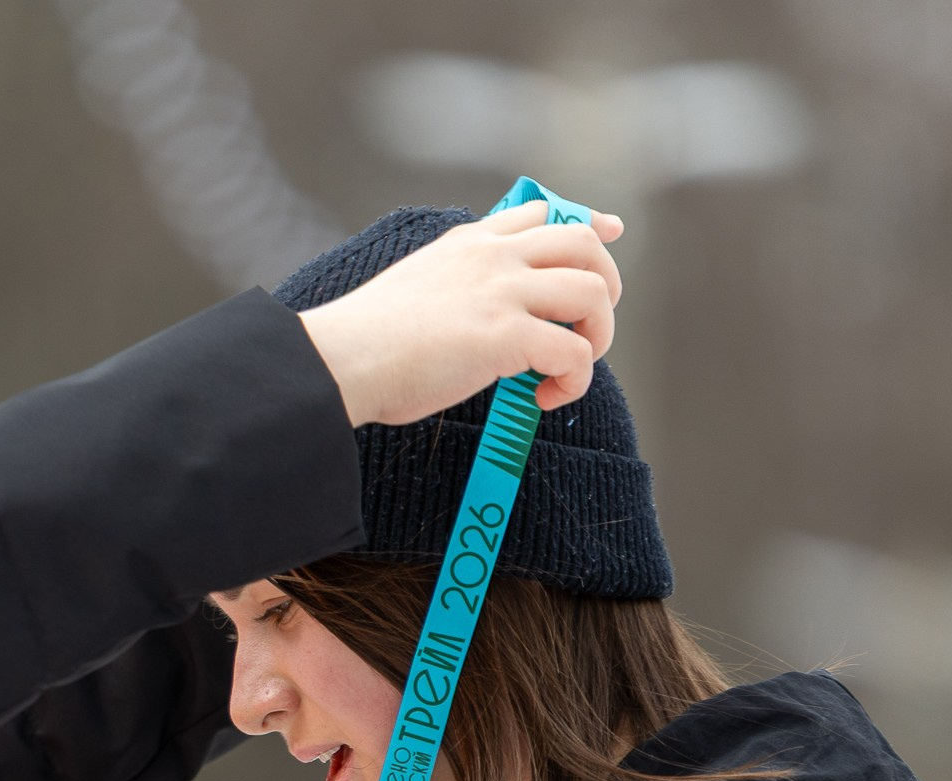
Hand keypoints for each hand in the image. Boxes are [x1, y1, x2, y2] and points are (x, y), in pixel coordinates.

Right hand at [298, 203, 626, 425]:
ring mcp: (501, 291)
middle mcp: (493, 256)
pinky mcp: (504, 335)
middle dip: (605, 286)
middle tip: (589, 329)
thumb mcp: (418, 287)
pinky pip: (575, 352)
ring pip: (593, 293)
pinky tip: (544, 397)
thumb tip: (487, 325)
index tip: (610, 234)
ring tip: (565, 370)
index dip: (587, 225)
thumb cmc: (368, 342)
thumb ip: (459, 287)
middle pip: (585, 244)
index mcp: (470, 243)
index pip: (542, 212)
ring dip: (598, 336)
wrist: (342, 360)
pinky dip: (574, 381)